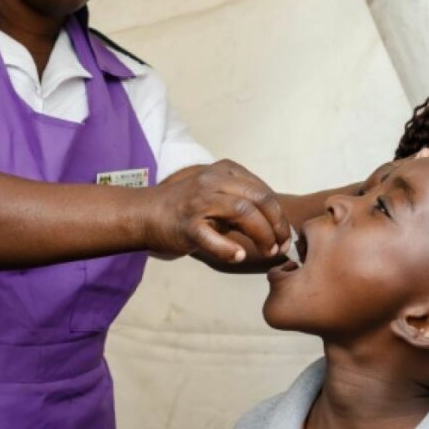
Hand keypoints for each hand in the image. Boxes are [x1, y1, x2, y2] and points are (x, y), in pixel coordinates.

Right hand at [142, 160, 289, 263]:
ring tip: (267, 251)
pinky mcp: (187, 224)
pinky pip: (212, 237)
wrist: (145, 214)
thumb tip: (277, 225)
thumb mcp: (217, 193)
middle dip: (277, 225)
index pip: (264, 191)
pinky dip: (229, 249)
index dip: (280, 216)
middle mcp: (213, 181)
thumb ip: (242, 201)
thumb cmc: (186, 208)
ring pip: (243, 213)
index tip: (284, 236)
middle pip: (260, 199)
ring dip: (262, 235)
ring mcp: (199, 201)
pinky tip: (238, 257)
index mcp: (225, 171)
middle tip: (281, 246)